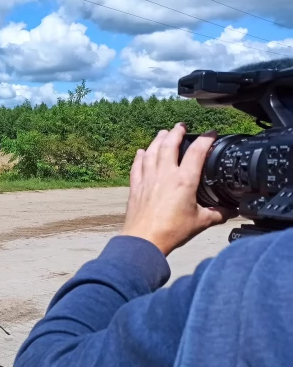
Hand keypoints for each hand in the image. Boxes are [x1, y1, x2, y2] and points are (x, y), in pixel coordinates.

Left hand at [119, 123, 237, 255]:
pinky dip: (140, 157)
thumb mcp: (200, 222)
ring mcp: (148, 179)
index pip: (197, 152)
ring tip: (163, 132)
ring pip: (152, 152)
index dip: (205, 139)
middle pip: (169, 145)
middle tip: (181, 126)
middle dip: (176, 132)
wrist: (144, 240)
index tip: (211, 133)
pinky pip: (137, 166)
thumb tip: (230, 211)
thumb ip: (217, 214)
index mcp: (184, 181)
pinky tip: (141, 152)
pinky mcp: (136, 187)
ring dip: (158, 140)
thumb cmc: (171, 231)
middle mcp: (165, 175)